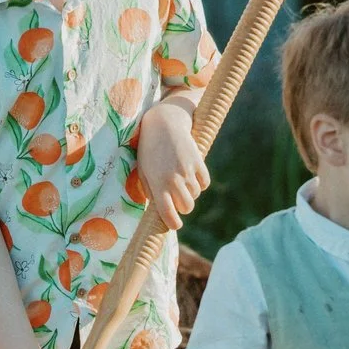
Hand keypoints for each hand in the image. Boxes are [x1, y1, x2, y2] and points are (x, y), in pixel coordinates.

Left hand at [131, 95, 210, 232]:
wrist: (164, 123)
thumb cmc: (149, 150)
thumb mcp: (143, 171)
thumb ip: (151, 191)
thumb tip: (161, 210)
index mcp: (158, 184)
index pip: (168, 213)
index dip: (173, 223)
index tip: (175, 224)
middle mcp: (173, 179)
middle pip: (187, 207)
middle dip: (182, 206)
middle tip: (177, 199)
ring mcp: (188, 171)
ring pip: (196, 195)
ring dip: (190, 192)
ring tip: (180, 179)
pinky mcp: (199, 162)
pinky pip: (204, 183)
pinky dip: (200, 183)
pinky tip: (191, 174)